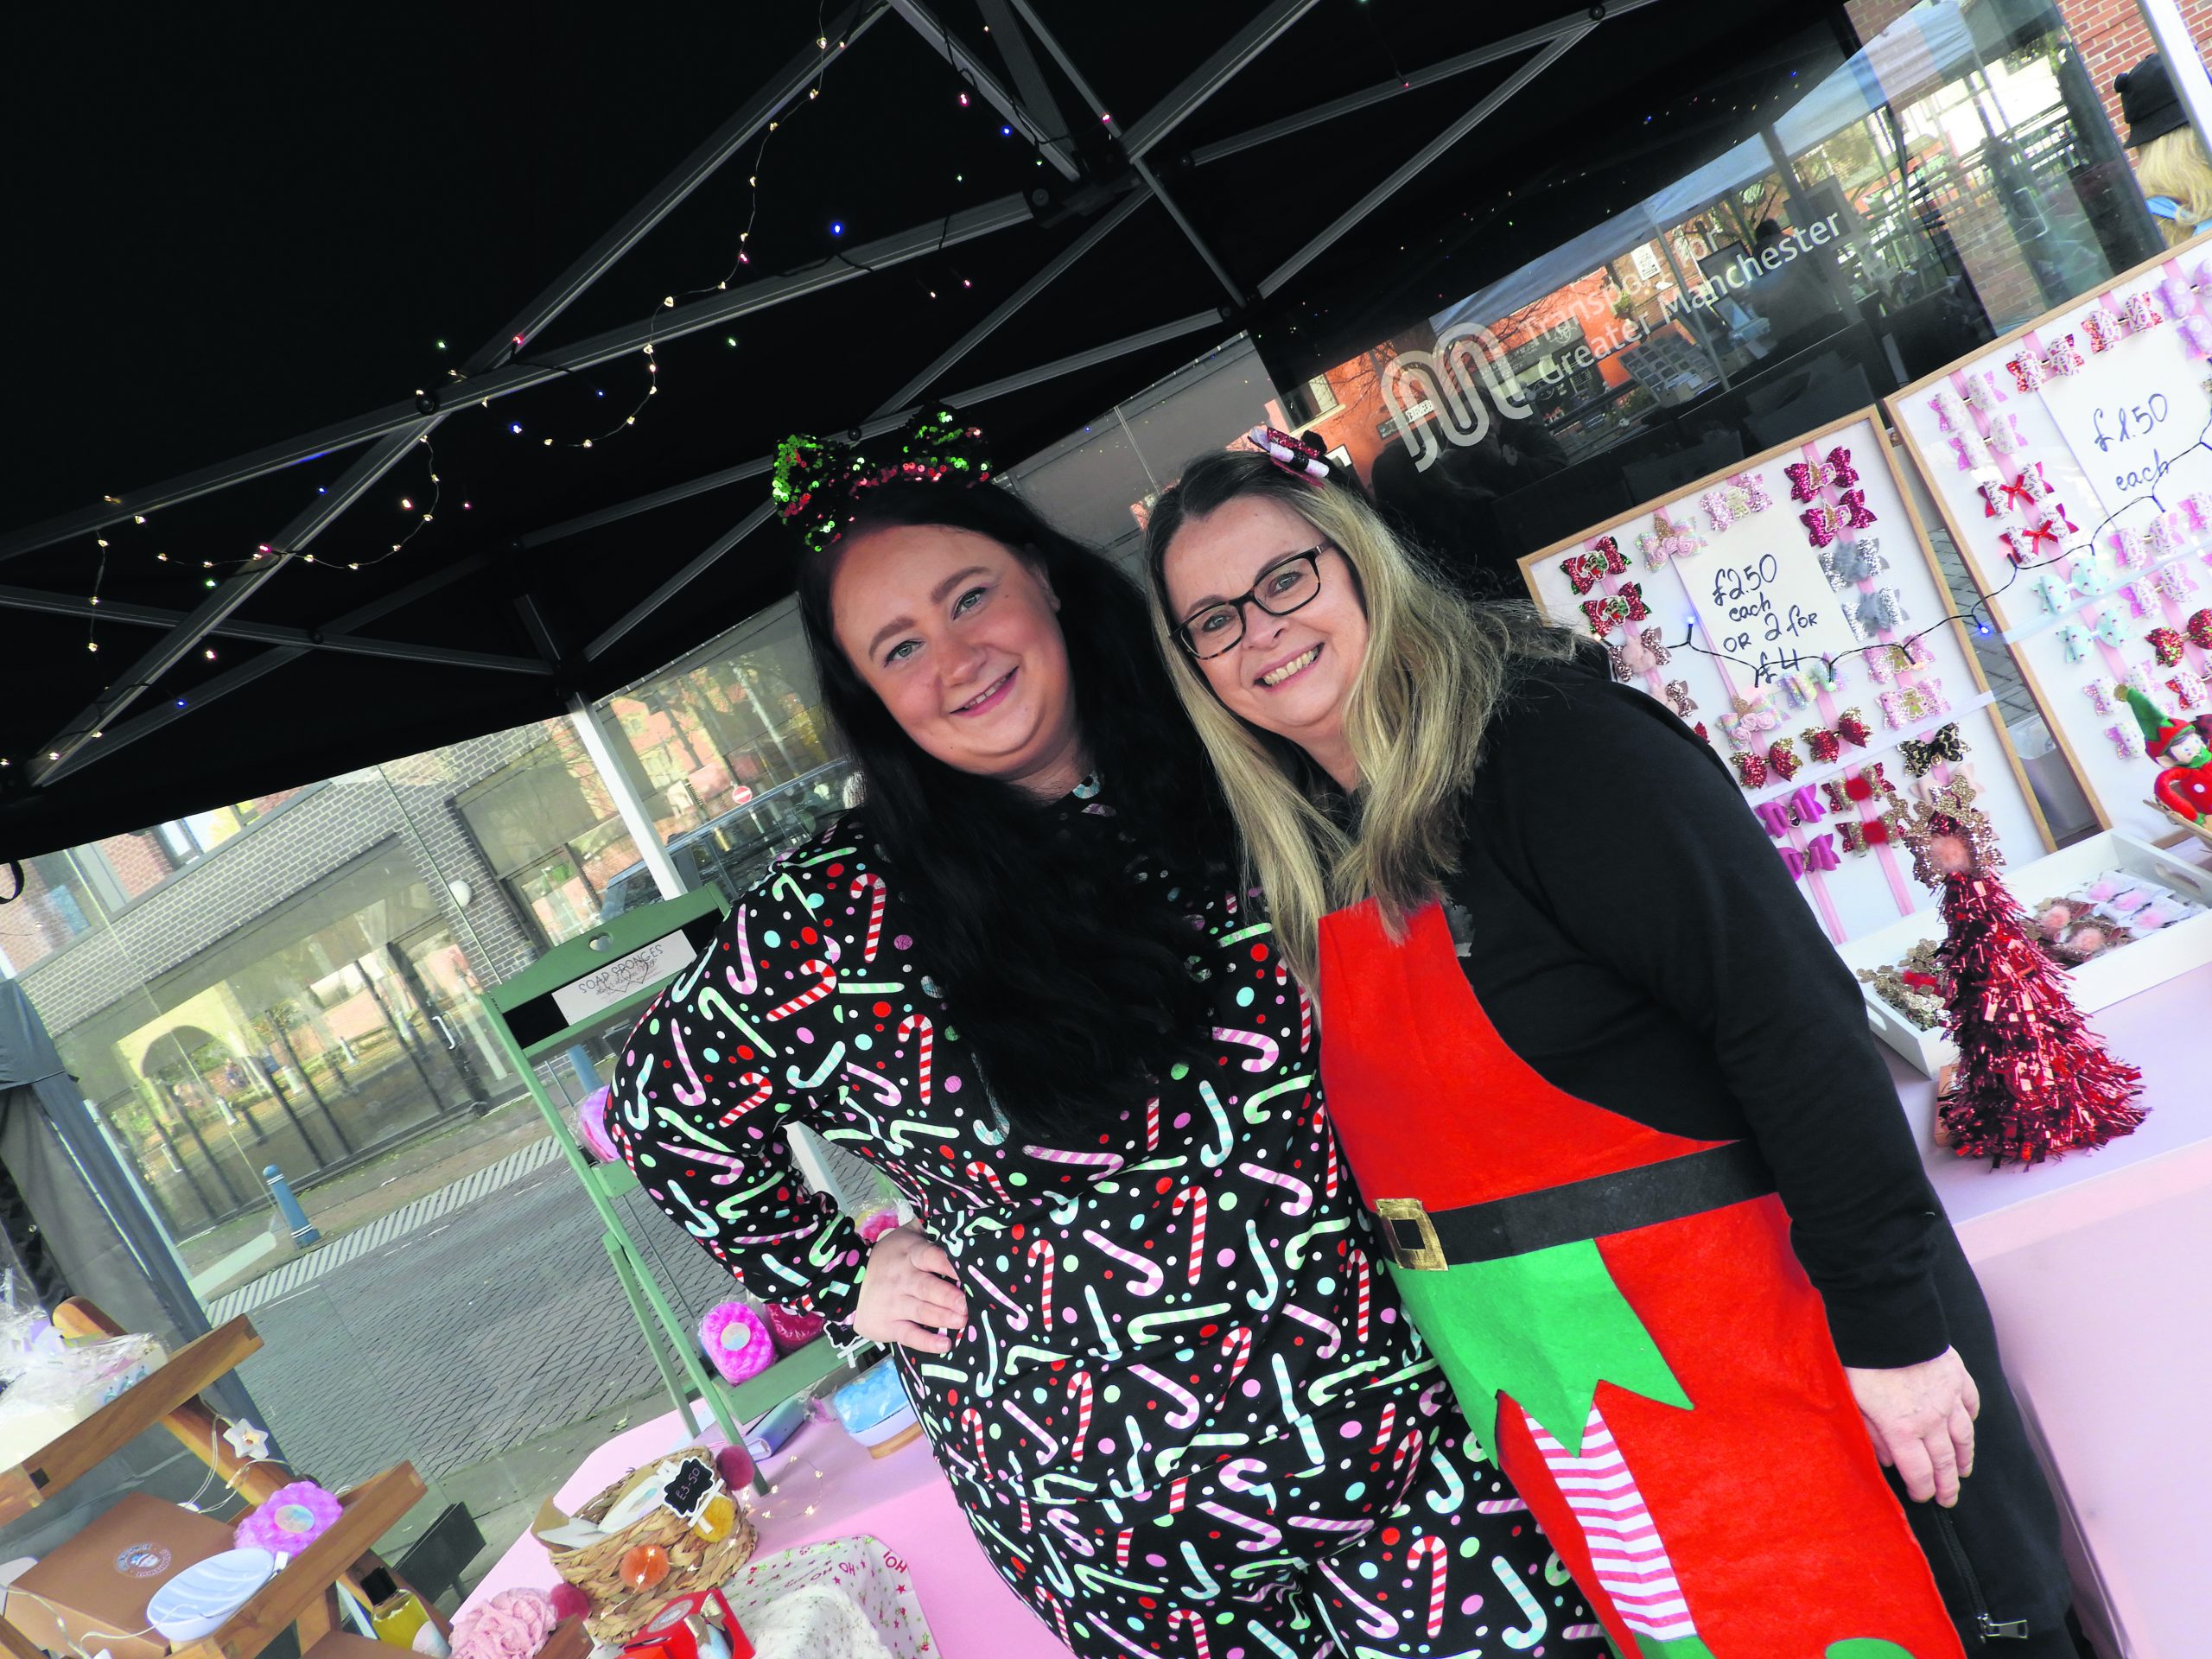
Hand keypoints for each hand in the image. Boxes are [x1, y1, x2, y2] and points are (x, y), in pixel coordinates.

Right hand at [850, 1222, 967, 1353]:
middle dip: (949, 1296)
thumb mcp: (903, 1237)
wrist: (848, 1283)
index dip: (950, 1264)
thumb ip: (926, 1229)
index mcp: (910, 1255)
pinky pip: (909, 1334)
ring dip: (943, 1317)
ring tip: (962, 1321)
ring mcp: (894, 1303)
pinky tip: (945, 1344)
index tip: (970, 1271)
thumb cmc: (887, 1259)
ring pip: (921, 1311)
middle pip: (928, 1287)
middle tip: (968, 1304)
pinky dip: (926, 1342)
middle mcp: (903, 1278)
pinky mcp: (888, 1325)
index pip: (932, 1256)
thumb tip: (953, 1216)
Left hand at [1845, 1346, 1979, 1506]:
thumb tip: (1888, 1460)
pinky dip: (1971, 1416)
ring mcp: (1948, 1397)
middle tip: (1949, 1498)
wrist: (1886, 1321)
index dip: (1923, 1490)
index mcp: (1903, 1429)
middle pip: (1944, 1460)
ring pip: (1964, 1435)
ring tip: (1963, 1470)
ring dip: (1964, 1456)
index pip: (1919, 1472)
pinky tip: (1969, 1423)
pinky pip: (1971, 1401)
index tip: (1924, 1498)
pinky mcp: (1956, 1375)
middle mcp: (1931, 1419)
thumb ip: (1871, 1435)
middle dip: (1947, 1484)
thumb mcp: (1854, 1403)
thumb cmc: (1862, 1362)